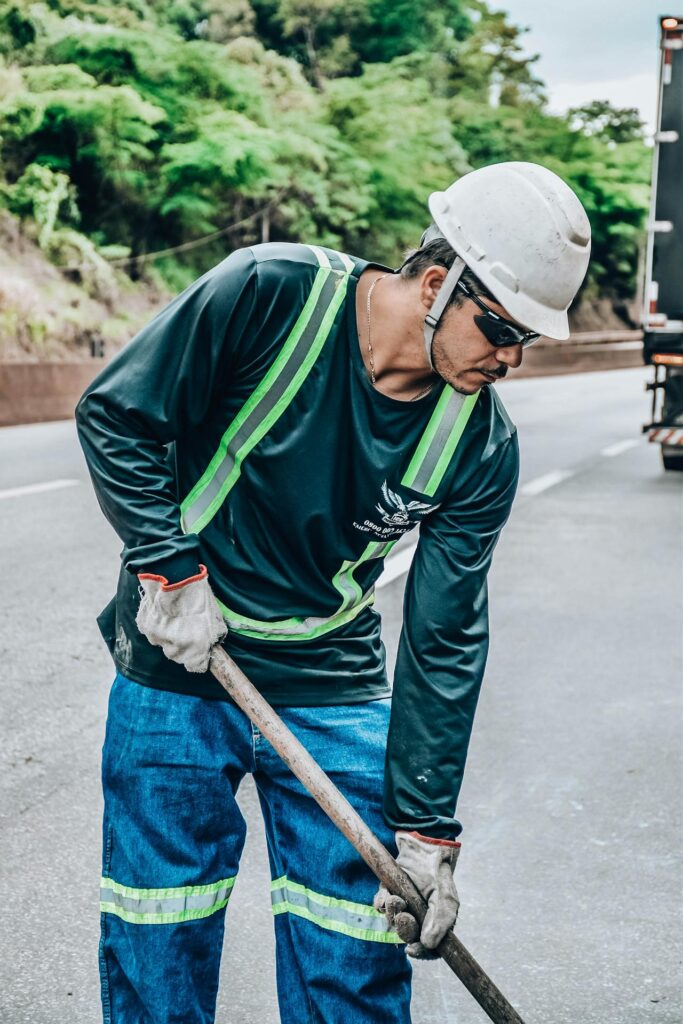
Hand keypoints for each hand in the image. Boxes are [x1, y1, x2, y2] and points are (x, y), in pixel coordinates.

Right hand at [136, 564, 226, 673]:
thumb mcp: (214, 617)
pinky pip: (153, 633)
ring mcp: (158, 637)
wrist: (175, 576)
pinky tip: (164, 613)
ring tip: (176, 618)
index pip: (196, 667)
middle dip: (184, 646)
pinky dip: (158, 626)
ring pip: (164, 644)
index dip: (200, 659)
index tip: (201, 651)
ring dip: (169, 636)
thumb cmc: (198, 595)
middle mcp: (175, 646)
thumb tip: (214, 642)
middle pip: (178, 656)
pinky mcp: (146, 626)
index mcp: (195, 646)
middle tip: (188, 629)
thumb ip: (214, 635)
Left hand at [374, 831, 460, 957]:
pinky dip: (381, 903)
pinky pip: (380, 906)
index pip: (429, 948)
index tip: (412, 949)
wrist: (423, 847)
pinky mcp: (389, 893)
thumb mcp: (446, 896)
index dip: (420, 952)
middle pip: (407, 935)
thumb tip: (429, 944)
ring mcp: (402, 906)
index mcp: (435, 922)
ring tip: (395, 898)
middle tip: (403, 915)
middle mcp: (418, 917)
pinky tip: (386, 895)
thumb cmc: (438, 873)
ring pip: (392, 921)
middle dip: (403, 928)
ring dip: (392, 912)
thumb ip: (441, 919)